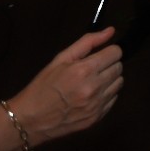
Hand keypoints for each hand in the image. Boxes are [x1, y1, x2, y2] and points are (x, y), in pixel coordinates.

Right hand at [6, 28, 122, 146]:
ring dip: (109, 80)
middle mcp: (95, 87)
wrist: (30, 119)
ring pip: (119, 83)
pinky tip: (90, 96)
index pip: (116, 53)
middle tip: (93, 69)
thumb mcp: (60, 59)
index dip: (109, 51)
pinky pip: (113, 100)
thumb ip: (88, 42)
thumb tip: (111, 31)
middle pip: (119, 67)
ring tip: (91, 82)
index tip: (100, 55)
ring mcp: (97, 104)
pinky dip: (106, 95)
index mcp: (85, 70)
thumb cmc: (44, 85)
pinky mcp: (97, 118)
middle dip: (109, 64)